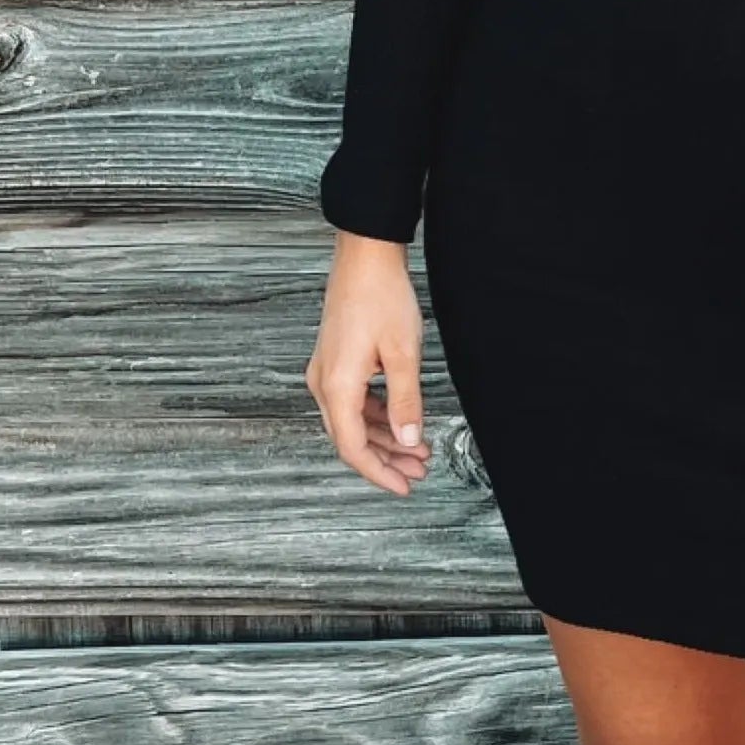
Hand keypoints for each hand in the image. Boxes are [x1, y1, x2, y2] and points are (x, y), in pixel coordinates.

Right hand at [306, 231, 429, 495]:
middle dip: (386, 459)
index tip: (404, 487)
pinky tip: (401, 421)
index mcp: (337, 387)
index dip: (378, 473)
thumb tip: (409, 441)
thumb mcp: (403, 355)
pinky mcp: (335, 362)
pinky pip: (353, 402)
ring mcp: (327, 372)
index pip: (353, 448)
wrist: (364, 257)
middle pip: (351, 438)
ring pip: (353, 421)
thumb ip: (406, 402)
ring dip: (384, 437)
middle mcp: (324, 383)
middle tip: (419, 471)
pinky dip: (377, 416)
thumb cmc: (382, 297)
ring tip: (418, 449)